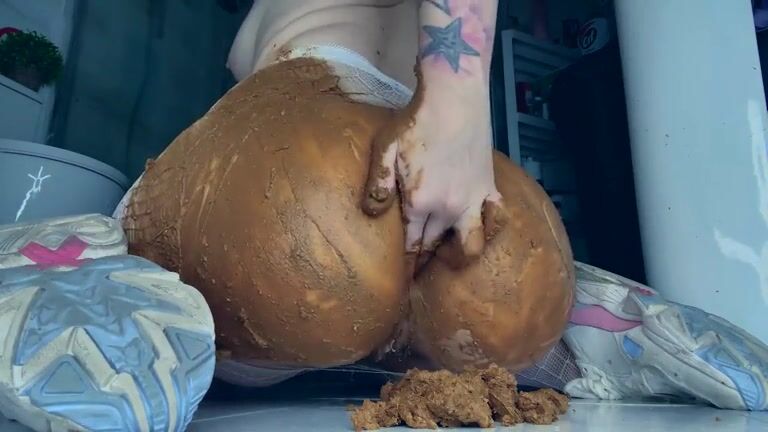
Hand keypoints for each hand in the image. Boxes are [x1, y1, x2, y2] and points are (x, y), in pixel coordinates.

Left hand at [362, 77, 506, 271]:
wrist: (454, 96)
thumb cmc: (415, 120)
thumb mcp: (385, 148)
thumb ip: (378, 184)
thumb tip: (371, 215)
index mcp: (420, 202)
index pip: (410, 244)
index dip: (403, 262)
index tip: (398, 278)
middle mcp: (449, 208)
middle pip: (434, 246)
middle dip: (422, 262)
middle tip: (414, 272)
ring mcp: (473, 200)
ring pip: (471, 244)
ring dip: (459, 256)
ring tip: (448, 257)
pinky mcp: (489, 187)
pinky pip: (495, 220)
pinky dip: (487, 228)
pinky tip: (477, 225)